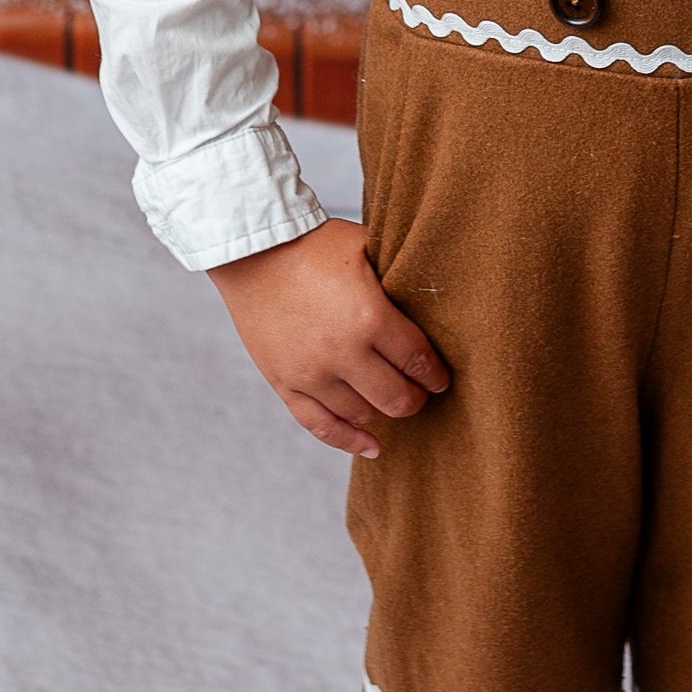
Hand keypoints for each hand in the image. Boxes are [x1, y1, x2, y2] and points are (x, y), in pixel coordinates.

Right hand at [208, 216, 451, 456]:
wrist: (252, 252)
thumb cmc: (312, 244)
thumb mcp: (366, 249)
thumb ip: (397, 278)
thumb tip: (430, 298)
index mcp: (370, 317)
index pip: (418, 361)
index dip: (435, 374)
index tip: (440, 377)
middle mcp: (342, 353)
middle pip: (396, 397)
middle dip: (415, 398)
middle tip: (420, 391)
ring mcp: (311, 374)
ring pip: (363, 415)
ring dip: (385, 413)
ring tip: (392, 402)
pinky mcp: (285, 384)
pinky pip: (321, 426)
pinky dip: (349, 441)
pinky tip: (372, 446)